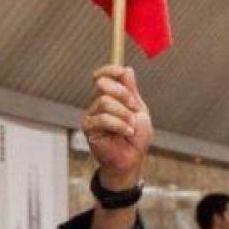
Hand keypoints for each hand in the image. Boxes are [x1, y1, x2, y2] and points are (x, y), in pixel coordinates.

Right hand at [82, 66, 153, 187]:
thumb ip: (131, 91)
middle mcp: (97, 103)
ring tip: (131, 126)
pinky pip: (103, 119)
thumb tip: (127, 69)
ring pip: (104, 102)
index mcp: (110, 96)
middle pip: (102, 84)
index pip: (102, 75)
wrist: (132, 159)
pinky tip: (127, 132)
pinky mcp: (89, 128)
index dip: (110, 70)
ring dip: (123, 113)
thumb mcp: (139, 110)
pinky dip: (119, 125)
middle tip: (134, 107)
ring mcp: (91, 115)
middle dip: (122, 93)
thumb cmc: (136, 137)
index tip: (121, 71)